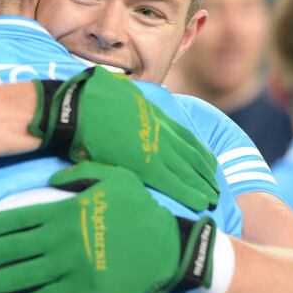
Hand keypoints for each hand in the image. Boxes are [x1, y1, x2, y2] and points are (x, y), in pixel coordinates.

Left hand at [0, 162, 218, 292]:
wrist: (167, 246)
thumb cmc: (140, 210)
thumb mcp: (114, 176)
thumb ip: (79, 175)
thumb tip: (50, 180)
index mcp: (66, 210)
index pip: (20, 217)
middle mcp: (62, 238)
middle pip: (15, 247)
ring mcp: (71, 265)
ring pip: (25, 275)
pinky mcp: (83, 289)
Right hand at [29, 66, 218, 211]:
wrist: (76, 108)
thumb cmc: (86, 98)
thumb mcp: (116, 90)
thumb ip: (128, 98)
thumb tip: (126, 93)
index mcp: (152, 115)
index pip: (184, 136)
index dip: (199, 151)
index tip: (209, 162)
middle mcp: (159, 130)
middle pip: (191, 154)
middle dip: (206, 171)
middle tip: (216, 185)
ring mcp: (154, 147)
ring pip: (188, 169)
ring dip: (203, 184)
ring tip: (214, 198)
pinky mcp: (146, 164)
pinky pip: (175, 182)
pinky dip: (190, 192)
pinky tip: (202, 202)